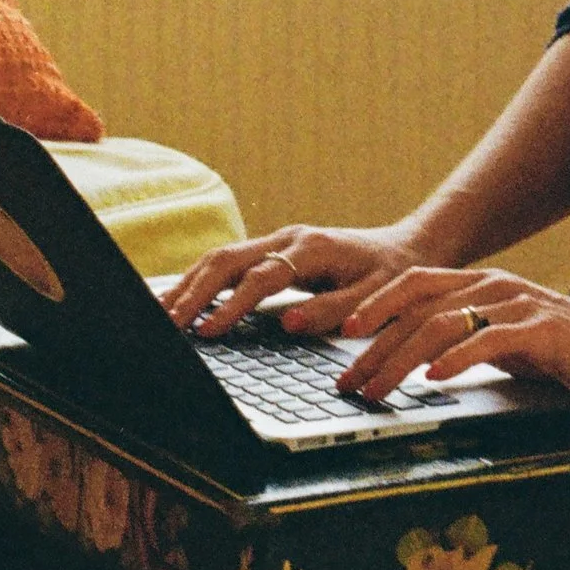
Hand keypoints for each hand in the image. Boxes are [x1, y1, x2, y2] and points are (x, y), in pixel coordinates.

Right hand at [164, 221, 419, 337]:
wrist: (407, 248)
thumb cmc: (393, 276)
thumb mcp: (375, 297)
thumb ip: (333, 310)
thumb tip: (289, 325)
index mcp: (312, 248)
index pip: (262, 278)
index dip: (233, 306)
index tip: (209, 331)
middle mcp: (289, 237)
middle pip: (228, 259)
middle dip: (194, 292)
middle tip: (166, 325)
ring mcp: (278, 239)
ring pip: (221, 256)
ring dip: (190, 284)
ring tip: (162, 314)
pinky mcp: (273, 248)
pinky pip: (228, 261)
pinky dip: (200, 279)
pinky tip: (182, 299)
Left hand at [329, 264, 569, 404]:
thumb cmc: (563, 349)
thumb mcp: (503, 343)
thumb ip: (465, 342)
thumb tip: (415, 364)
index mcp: (480, 284)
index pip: (413, 285)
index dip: (374, 305)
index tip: (342, 336)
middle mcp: (492, 286)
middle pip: (416, 308)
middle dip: (374, 347)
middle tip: (348, 381)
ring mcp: (516, 304)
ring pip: (441, 324)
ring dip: (400, 360)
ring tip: (378, 389)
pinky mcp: (541, 328)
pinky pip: (488, 340)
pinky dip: (456, 358)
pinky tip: (434, 379)